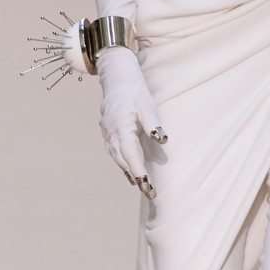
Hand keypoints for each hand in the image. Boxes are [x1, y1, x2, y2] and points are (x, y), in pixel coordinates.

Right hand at [96, 48, 166, 198]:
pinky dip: (122, 163)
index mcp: (120, 127)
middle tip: (148, 192)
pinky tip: (130, 171)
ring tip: (141, 186)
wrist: (116, 77)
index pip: (130, 155)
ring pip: (117, 157)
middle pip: (123, 160)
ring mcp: (107, 133)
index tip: (146, 186)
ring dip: (128, 172)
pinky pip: (114, 152)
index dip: (138, 171)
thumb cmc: (134, 90)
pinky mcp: (107, 132)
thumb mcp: (147, 104)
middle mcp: (111, 133)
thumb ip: (154, 123)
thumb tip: (162, 140)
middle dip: (135, 177)